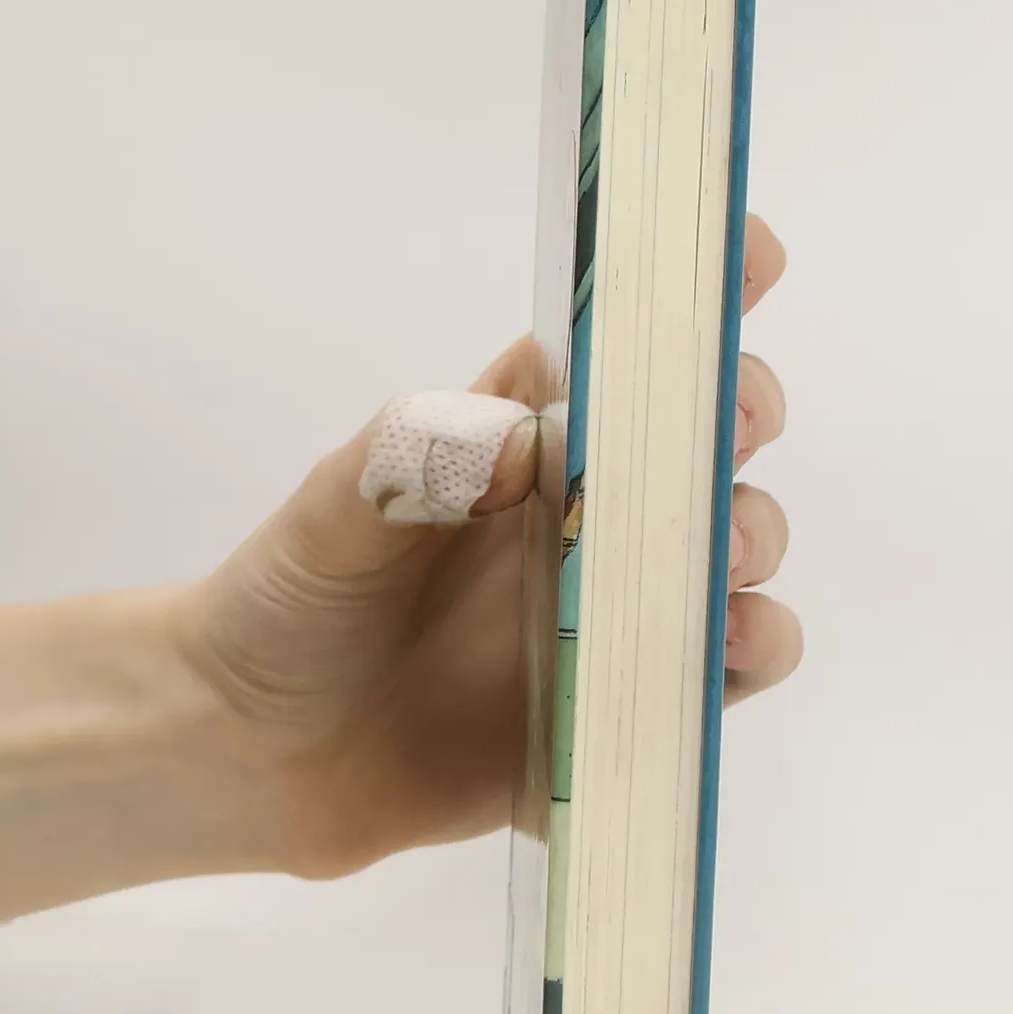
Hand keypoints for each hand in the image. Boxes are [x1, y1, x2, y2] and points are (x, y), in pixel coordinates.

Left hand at [175, 215, 799, 879]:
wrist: (259, 756)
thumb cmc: (287, 608)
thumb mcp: (328, 512)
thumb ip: (414, 458)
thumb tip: (530, 439)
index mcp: (521, 436)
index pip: (621, 341)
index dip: (692, 292)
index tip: (743, 256)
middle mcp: (584, 513)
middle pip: (705, 436)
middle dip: (740, 412)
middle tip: (727, 427)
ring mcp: (614, 611)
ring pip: (733, 548)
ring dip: (754, 535)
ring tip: (723, 553)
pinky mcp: (625, 706)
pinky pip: (721, 674)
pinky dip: (752, 650)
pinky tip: (726, 644)